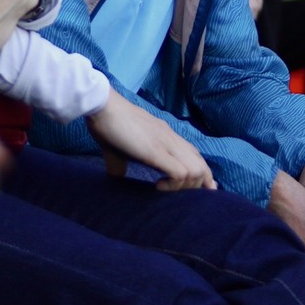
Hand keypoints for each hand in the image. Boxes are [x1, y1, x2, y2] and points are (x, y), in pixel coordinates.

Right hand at [86, 90, 215, 190]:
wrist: (103, 106)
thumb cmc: (108, 125)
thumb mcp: (118, 150)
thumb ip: (121, 165)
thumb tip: (116, 180)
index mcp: (166, 137)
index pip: (195, 156)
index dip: (202, 175)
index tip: (199, 190)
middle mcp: (172, 139)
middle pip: (201, 165)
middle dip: (199, 186)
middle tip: (182, 198)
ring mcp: (166, 144)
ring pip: (196, 170)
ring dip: (186, 187)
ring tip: (167, 190)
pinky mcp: (156, 151)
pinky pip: (180, 172)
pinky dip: (174, 185)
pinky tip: (157, 186)